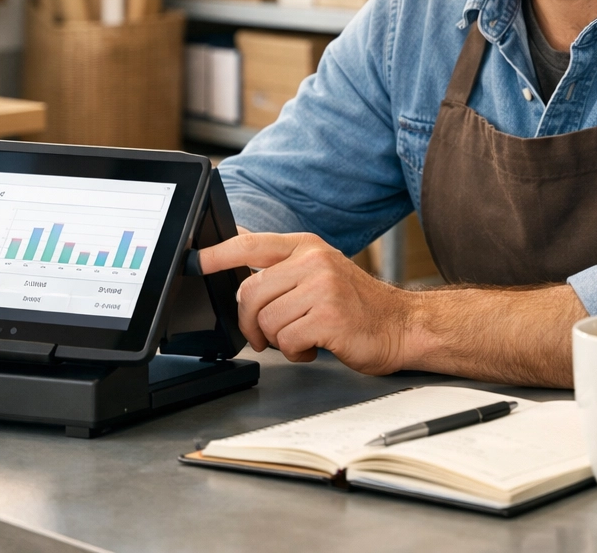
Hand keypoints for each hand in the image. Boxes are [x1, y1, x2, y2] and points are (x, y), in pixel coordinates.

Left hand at [197, 232, 413, 374]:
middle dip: (250, 322)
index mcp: (307, 247)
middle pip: (250, 292)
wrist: (401, 326)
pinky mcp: (328, 317)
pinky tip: (315, 346)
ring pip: (266, 320)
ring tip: (303, 336)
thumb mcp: (320, 273)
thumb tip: (240, 263)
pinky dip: (295, 352)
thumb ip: (283, 268)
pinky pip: (286, 340)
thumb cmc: (357, 306)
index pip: (252, 244)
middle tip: (266, 335)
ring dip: (278, 340)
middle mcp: (313, 261)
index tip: (195, 260)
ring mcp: (322, 287)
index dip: (218, 253)